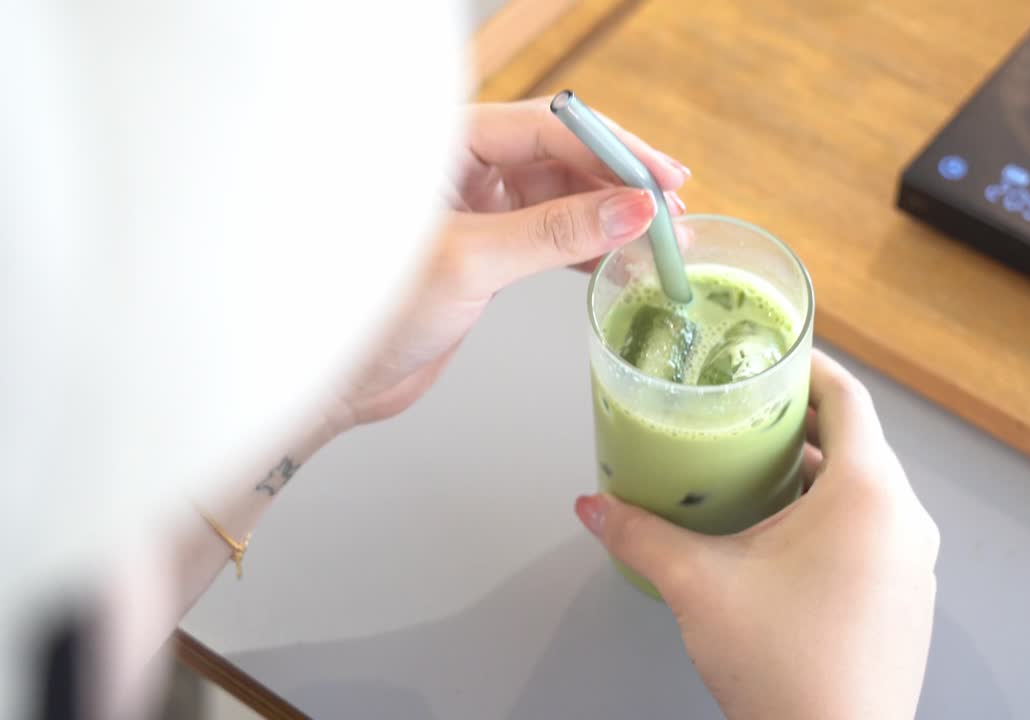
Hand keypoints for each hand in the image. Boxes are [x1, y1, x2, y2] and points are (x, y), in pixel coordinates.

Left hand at [336, 98, 689, 426]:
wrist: (339, 379)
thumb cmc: (370, 311)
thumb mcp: (472, 263)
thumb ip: (554, 232)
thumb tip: (629, 210)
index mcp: (448, 146)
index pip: (549, 126)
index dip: (613, 151)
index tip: (660, 180)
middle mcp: (464, 167)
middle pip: (564, 156)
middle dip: (621, 183)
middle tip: (670, 213)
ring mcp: (478, 207)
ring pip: (564, 195)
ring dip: (612, 217)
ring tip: (658, 242)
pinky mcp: (488, 247)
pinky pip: (553, 232)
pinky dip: (590, 245)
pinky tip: (620, 260)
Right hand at [574, 349, 939, 719]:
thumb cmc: (786, 668)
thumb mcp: (700, 585)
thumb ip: (641, 535)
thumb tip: (594, 508)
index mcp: (869, 494)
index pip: (850, 398)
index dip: (812, 367)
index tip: (776, 356)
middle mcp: (904, 520)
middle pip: (856, 443)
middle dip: (800, 424)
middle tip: (747, 414)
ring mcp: (913, 564)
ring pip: (865, 492)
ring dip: (814, 476)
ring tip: (753, 474)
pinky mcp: (907, 600)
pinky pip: (874, 533)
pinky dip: (833, 518)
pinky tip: (781, 539)